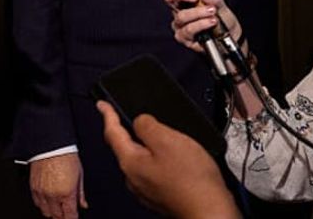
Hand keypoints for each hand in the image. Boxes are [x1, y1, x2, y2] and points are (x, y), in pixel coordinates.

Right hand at [29, 153, 86, 218]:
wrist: (51, 145)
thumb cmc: (66, 156)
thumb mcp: (79, 175)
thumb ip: (81, 194)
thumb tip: (83, 204)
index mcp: (67, 194)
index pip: (69, 216)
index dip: (72, 218)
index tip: (73, 217)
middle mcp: (53, 195)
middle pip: (57, 217)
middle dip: (63, 216)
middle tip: (67, 212)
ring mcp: (42, 192)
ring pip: (46, 212)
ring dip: (52, 212)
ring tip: (58, 206)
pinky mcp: (33, 188)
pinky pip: (37, 203)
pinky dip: (43, 204)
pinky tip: (49, 200)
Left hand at [97, 102, 239, 218]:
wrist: (211, 211)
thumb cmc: (192, 180)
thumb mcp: (167, 139)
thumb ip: (147, 124)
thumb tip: (139, 121)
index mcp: (130, 162)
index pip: (112, 132)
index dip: (108, 114)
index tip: (102, 104)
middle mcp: (134, 178)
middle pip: (125, 146)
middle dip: (126, 129)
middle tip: (125, 115)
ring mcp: (147, 189)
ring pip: (140, 159)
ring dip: (145, 144)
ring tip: (153, 133)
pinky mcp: (161, 195)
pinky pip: (153, 170)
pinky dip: (157, 158)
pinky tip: (170, 156)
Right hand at [157, 0, 241, 53]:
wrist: (228, 34)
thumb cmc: (220, 16)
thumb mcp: (220, 3)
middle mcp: (177, 10)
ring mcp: (179, 24)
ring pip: (181, 16)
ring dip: (198, 12)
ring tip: (211, 11)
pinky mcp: (183, 37)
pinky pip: (189, 30)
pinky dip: (201, 24)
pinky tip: (211, 22)